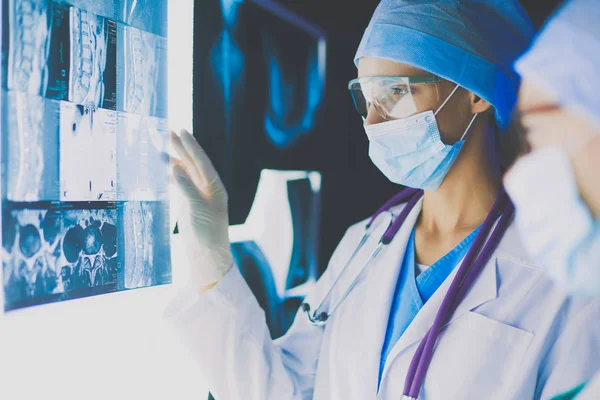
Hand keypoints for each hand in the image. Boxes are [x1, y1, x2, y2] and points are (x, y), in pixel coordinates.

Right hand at [170, 129, 232, 290]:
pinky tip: (165, 168)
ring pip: (186, 173)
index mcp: (216, 188)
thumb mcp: (197, 210)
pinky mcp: (190, 207)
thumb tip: (174, 167)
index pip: (202, 162)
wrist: (207, 259)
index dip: (191, 146)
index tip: (181, 130)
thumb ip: (187, 188)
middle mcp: (209, 190)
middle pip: (194, 164)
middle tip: (168, 131)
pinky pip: (181, 185)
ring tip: (163, 145)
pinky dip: (172, 175)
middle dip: (182, 148)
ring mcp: (199, 198)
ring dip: (176, 159)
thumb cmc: (207, 235)